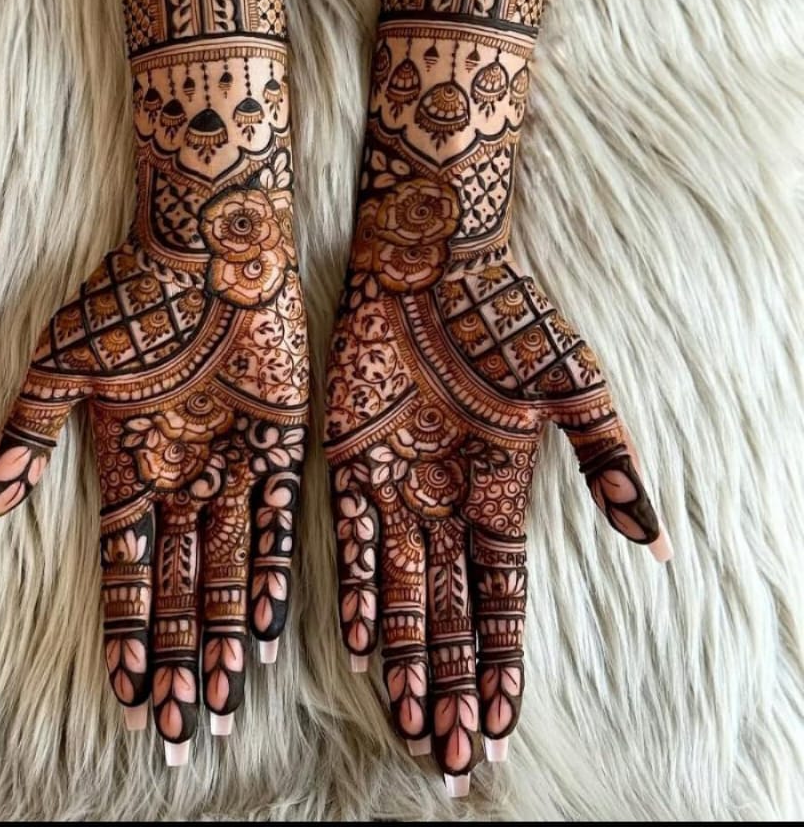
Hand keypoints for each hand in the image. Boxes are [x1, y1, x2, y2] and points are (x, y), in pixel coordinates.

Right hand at [0, 204, 307, 759]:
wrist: (207, 242)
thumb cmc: (128, 298)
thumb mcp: (62, 370)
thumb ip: (25, 441)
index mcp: (132, 468)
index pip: (128, 572)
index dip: (126, 634)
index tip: (127, 696)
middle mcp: (187, 479)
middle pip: (180, 588)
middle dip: (177, 659)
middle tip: (180, 733)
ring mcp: (237, 464)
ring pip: (230, 569)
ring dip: (222, 635)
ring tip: (219, 701)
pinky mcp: (286, 441)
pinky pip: (281, 520)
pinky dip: (272, 574)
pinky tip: (265, 629)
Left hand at [325, 172, 666, 787]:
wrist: (433, 256)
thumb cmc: (509, 312)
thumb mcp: (574, 387)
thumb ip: (609, 461)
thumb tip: (658, 543)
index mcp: (503, 489)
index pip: (504, 597)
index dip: (505, 659)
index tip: (504, 720)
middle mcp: (448, 500)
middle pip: (453, 611)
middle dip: (455, 680)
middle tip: (455, 752)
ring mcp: (398, 483)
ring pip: (403, 590)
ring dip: (410, 655)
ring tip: (414, 719)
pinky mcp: (349, 458)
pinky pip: (349, 539)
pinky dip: (359, 590)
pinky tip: (368, 643)